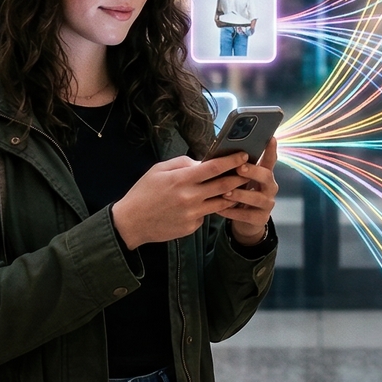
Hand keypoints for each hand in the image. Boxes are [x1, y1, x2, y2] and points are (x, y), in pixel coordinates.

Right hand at [112, 153, 250, 249]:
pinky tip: (209, 203)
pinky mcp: (191, 227)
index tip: (244, 155)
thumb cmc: (143, 192)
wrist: (131, 222)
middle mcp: (190, 197)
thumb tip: (202, 162)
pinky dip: (210, 208)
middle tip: (250, 171)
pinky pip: (206, 215)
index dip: (231, 160)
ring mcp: (192, 214)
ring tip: (239, 187)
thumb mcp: (158, 170)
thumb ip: (182, 163)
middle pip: (224, 185)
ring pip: (221, 203)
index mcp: (181, 179)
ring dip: (233, 194)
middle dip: (240, 177)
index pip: (213, 167)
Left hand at [217, 138, 278, 244]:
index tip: (270, 138)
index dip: (271, 149)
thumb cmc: (240, 193)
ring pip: (257, 198)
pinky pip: (247, 215)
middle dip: (253, 171)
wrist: (245, 221)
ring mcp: (267, 203)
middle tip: (239, 168)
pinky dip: (232, 212)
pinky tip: (220, 209)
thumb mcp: (240, 180)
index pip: (270, 159)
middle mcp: (270, 187)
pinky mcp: (261, 218)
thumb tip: (220, 154)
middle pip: (266, 176)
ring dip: (240, 194)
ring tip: (225, 193)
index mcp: (264, 174)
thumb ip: (236, 168)